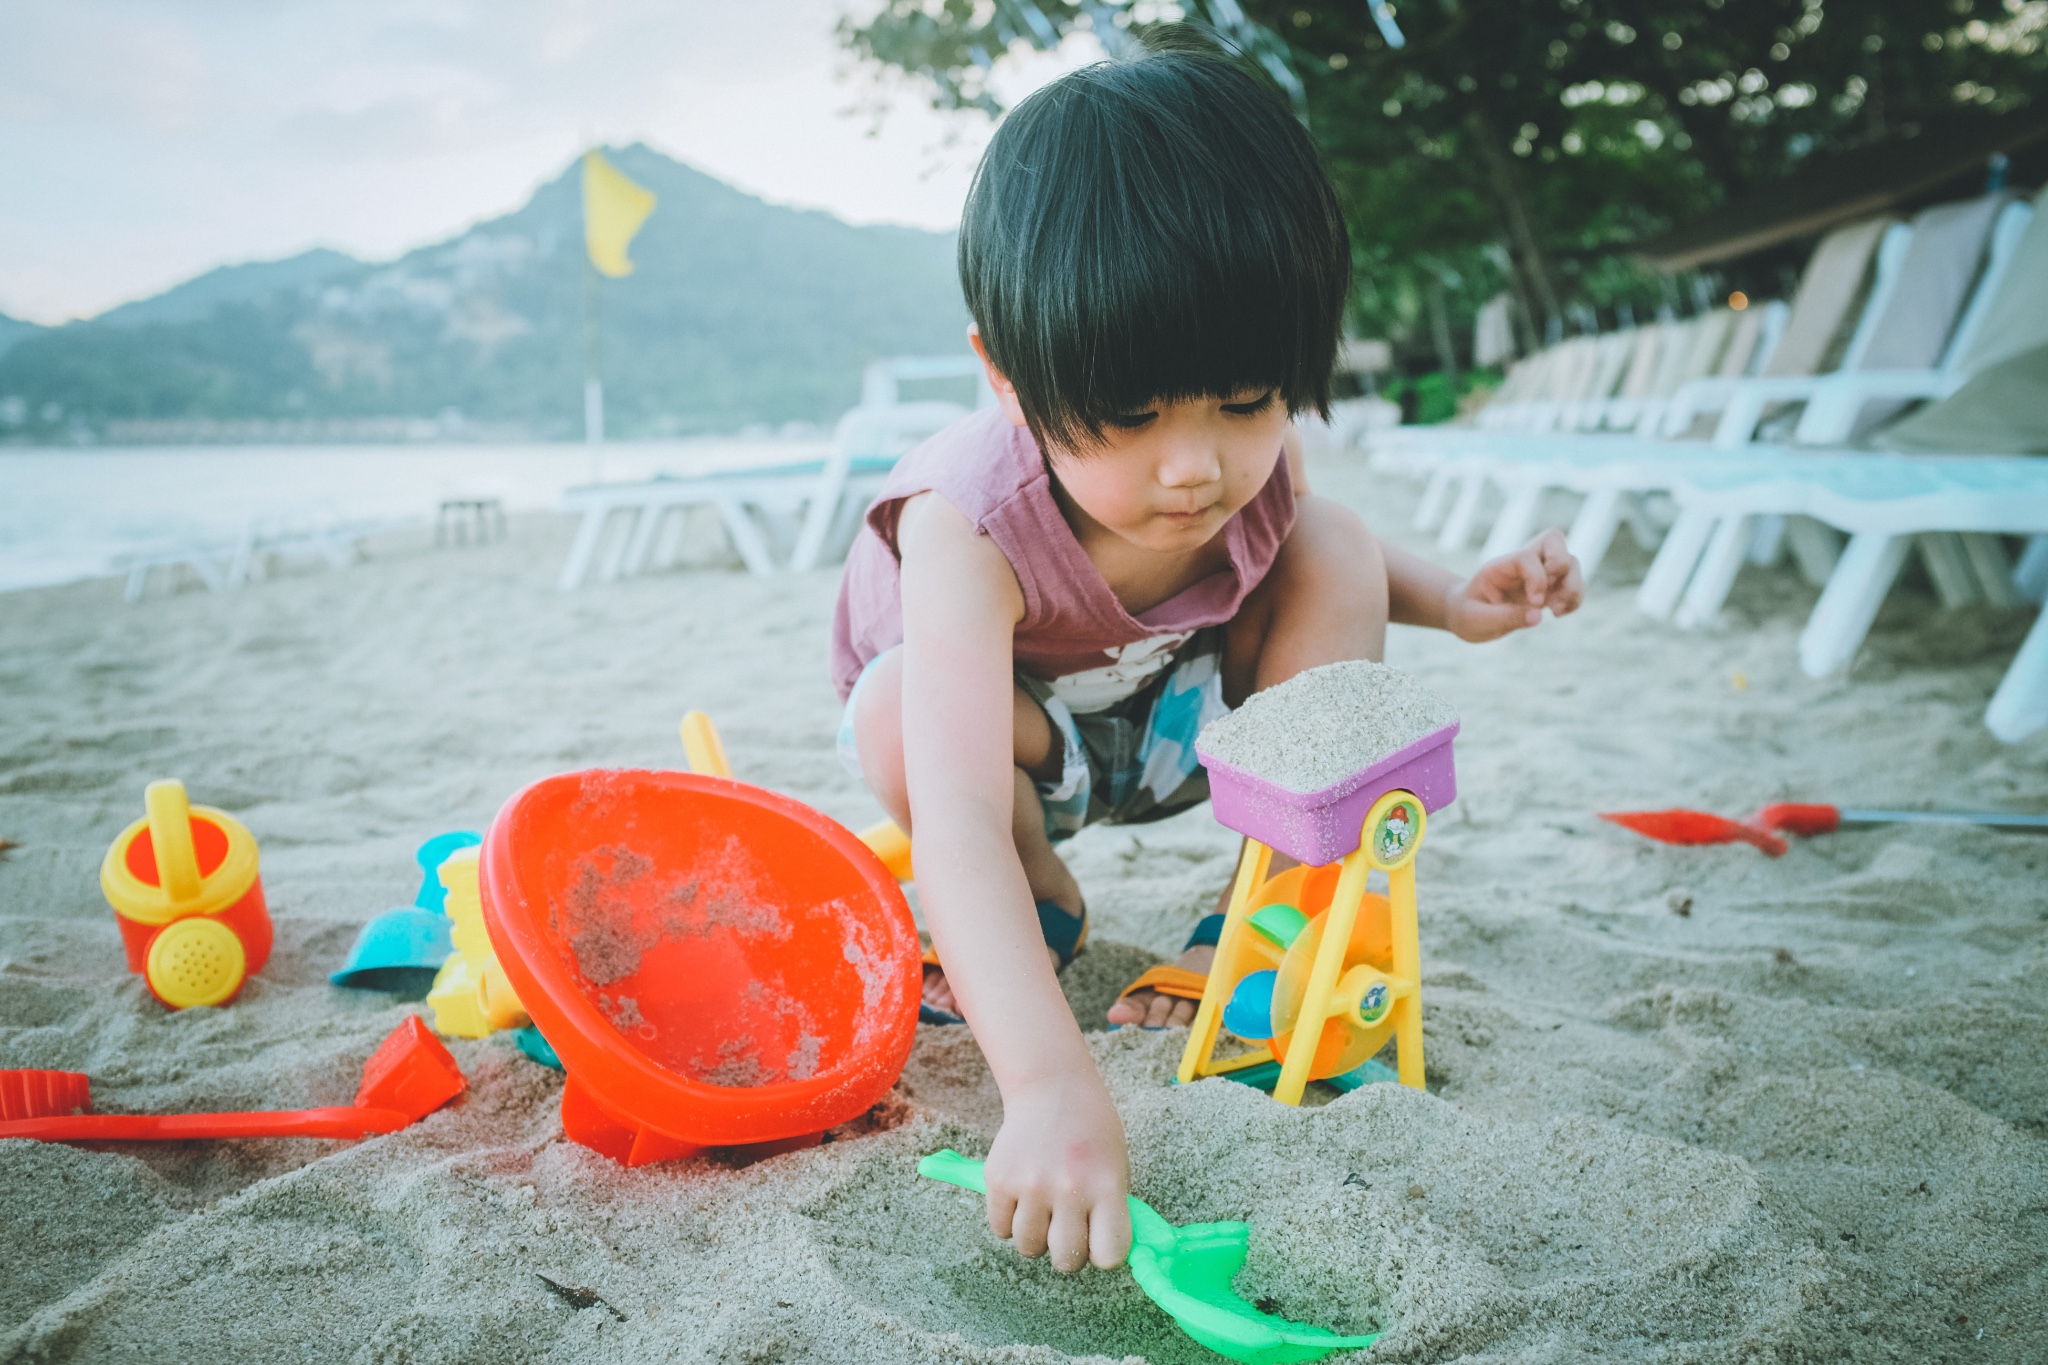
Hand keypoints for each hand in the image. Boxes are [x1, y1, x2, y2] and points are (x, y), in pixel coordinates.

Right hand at [982, 1069, 1132, 1271]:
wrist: (1052, 1089)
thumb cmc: (1091, 1133)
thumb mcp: (1115, 1168)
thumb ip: (1110, 1212)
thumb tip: (1103, 1257)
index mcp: (1106, 1186)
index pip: (1109, 1255)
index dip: (1104, 1254)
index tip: (1099, 1241)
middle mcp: (1068, 1188)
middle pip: (1066, 1260)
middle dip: (1067, 1251)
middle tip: (1067, 1229)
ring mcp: (1031, 1185)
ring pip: (1029, 1247)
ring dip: (1036, 1236)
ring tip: (1043, 1210)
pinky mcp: (999, 1179)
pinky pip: (1000, 1228)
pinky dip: (1009, 1221)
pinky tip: (1022, 1199)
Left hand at [1446, 529, 1583, 641]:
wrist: (1466, 617)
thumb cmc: (1467, 614)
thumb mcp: (1476, 619)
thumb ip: (1505, 617)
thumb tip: (1538, 616)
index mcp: (1502, 565)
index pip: (1528, 556)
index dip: (1537, 577)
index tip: (1535, 602)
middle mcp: (1523, 564)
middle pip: (1555, 540)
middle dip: (1563, 565)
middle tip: (1551, 594)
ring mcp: (1539, 573)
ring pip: (1571, 563)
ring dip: (1573, 587)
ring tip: (1556, 612)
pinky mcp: (1549, 589)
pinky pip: (1574, 585)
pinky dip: (1575, 599)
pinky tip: (1559, 614)